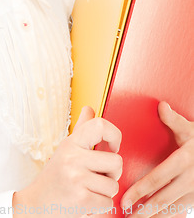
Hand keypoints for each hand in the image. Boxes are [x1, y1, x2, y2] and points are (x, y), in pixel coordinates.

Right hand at [12, 106, 122, 217]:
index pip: (100, 126)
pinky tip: (86, 202)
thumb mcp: (66, 149)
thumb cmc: (55, 176)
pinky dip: (100, 206)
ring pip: (113, 185)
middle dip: (113, 173)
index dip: (115, 135)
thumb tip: (89, 108)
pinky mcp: (81, 200)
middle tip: (98, 176)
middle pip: (117, 161)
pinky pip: (107, 203)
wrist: (36, 204)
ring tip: (88, 189)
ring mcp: (77, 179)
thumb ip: (81, 129)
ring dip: (105, 192)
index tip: (113, 147)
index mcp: (72, 143)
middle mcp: (73, 158)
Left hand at [120, 101, 193, 217]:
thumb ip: (174, 120)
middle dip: (143, 212)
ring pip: (172, 209)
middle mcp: (190, 179)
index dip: (140, 190)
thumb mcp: (190, 129)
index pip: (158, 178)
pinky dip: (168, 217)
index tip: (125, 200)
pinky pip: (181, 211)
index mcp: (184, 160)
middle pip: (163, 199)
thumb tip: (161, 106)